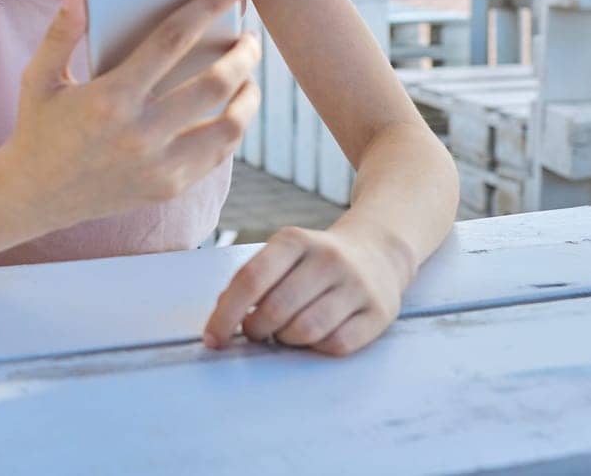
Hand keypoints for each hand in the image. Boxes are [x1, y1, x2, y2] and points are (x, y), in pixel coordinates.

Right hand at [2, 0, 260, 231]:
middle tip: (249, 37)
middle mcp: (139, 133)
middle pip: (215, 83)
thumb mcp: (39, 77)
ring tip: (248, 76)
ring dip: (248, 94)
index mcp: (110, 98)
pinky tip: (231, 111)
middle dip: (243, 53)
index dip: (209, 6)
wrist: (36, 195)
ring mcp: (158, 165)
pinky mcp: (168, 187)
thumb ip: (62, 31)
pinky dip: (232, 128)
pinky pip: (218, 155)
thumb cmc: (39, 127)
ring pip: (229, 125)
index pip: (173, 39)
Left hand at [202, 220, 412, 356]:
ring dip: (286, 341)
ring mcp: (357, 285)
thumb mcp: (282, 256)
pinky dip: (317, 350)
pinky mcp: (379, 312)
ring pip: (305, 331)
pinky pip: (336, 345)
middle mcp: (328, 258)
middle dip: (256, 330)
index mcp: (294, 240)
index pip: (250, 279)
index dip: (225, 314)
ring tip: (286, 332)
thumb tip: (220, 322)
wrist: (377, 252)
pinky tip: (315, 337)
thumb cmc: (313, 262)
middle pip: (275, 310)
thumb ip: (251, 282)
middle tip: (257, 331)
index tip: (212, 339)